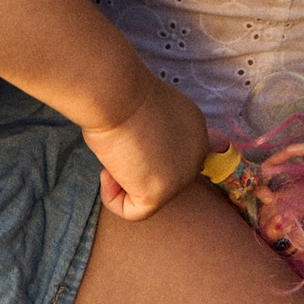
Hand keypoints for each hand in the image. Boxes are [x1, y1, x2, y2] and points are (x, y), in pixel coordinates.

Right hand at [85, 70, 214, 220]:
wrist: (116, 92)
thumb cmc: (120, 93)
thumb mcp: (146, 113)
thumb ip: (154, 137)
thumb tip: (141, 160)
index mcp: (195, 129)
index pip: (172, 158)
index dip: (144, 154)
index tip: (126, 138)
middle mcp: (197, 153)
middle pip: (159, 179)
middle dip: (133, 168)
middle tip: (116, 145)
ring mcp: (182, 175)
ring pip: (145, 197)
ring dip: (120, 181)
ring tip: (112, 154)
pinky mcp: (161, 192)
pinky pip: (133, 211)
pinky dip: (113, 199)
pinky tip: (106, 175)